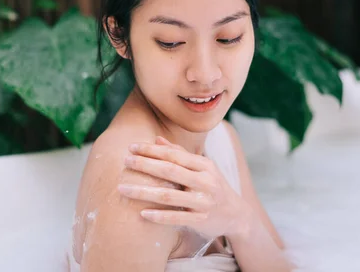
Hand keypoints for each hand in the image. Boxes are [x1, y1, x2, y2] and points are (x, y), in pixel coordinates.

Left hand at [118, 136, 248, 238]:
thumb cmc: (213, 186)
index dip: (151, 150)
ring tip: (122, 189)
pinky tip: (142, 213)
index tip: (131, 147)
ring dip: (144, 192)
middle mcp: (205, 181)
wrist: (236, 215)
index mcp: (204, 165)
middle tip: (125, 161)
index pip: (174, 154)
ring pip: (169, 195)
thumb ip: (180, 154)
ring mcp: (203, 202)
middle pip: (170, 170)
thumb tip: (157, 139)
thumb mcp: (203, 168)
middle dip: (145, 165)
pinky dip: (159, 216)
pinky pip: (177, 217)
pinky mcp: (201, 220)